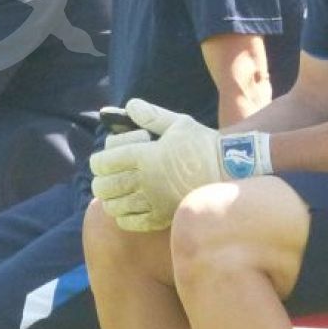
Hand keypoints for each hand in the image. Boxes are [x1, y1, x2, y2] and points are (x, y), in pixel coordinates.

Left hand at [87, 99, 222, 231]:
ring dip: (110, 200)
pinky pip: (133, 222)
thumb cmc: (203, 144)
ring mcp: (153, 200)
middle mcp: (145, 179)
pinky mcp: (163, 216)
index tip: (101, 161)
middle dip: (100, 182)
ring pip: (116, 206)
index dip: (98, 162)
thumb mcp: (178, 123)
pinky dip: (123, 217)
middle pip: (106, 186)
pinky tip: (126, 210)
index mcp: (145, 155)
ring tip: (113, 195)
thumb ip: (151, 115)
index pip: (106, 161)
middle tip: (103, 179)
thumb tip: (130, 105)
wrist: (229, 171)